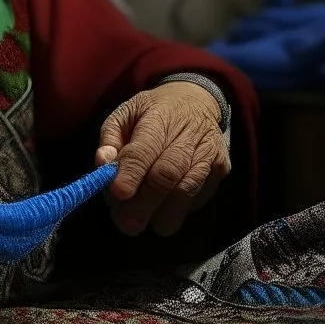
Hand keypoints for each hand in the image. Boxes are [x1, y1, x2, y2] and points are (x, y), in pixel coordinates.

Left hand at [94, 82, 228, 236]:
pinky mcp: (222, 169)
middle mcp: (189, 135)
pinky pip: (200, 198)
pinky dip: (179, 210)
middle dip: (144, 204)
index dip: (131, 174)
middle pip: (167, 176)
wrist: (196, 100)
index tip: (117, 194)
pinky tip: (163, 209)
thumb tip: (102, 164)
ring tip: (140, 223)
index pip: (145, 150)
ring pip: (187, 191)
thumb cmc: (153, 111)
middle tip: (125, 223)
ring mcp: (209, 153)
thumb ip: (110, 138)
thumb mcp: (125, 113)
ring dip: (161, 214)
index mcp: (159, 117)